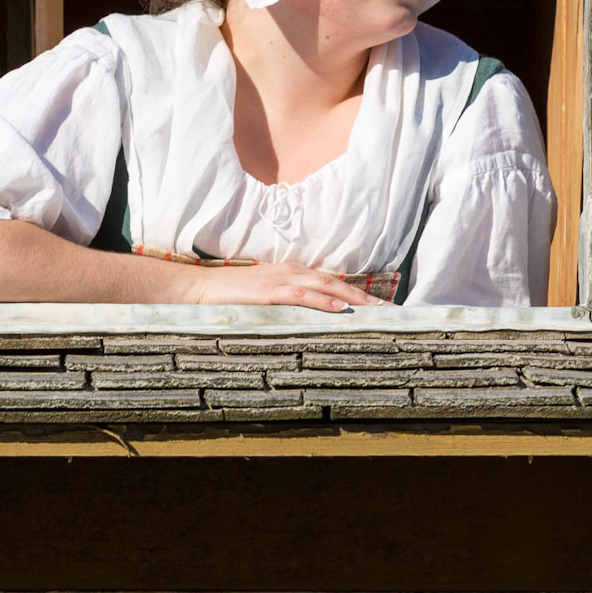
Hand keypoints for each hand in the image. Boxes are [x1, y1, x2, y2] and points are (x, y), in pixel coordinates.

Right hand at [179, 261, 385, 312]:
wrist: (202, 290)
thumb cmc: (232, 297)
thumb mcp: (266, 298)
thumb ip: (288, 304)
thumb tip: (312, 320)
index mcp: (293, 273)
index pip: (332, 282)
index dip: (357, 292)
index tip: (380, 305)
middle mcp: (292, 271)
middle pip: (335, 282)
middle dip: (364, 295)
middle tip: (390, 309)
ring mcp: (281, 280)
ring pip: (325, 286)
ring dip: (353, 296)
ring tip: (376, 308)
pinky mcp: (269, 292)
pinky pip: (302, 296)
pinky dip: (323, 301)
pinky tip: (340, 309)